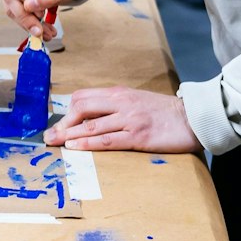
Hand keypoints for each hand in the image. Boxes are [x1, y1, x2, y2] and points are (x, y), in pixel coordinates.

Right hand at [1, 0, 85, 38]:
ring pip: (10, 5)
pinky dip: (27, 20)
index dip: (26, 1)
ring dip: (27, 22)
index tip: (41, 13)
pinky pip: (14, 7)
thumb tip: (30, 7)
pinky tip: (40, 27)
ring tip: (45, 33)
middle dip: (26, 18)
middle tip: (42, 33)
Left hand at [45, 86, 200, 152]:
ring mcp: (129, 119)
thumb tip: (91, 116)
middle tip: (49, 136)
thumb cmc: (163, 112)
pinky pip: (107, 140)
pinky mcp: (137, 136)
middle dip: (62, 122)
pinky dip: (87, 143)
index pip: (83, 97)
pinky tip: (75, 147)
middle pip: (81, 107)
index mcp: (119, 93)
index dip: (66, 110)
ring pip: (90, 125)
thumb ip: (115, 106)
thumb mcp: (136, 101)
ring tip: (54, 142)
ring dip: (68, 134)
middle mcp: (121, 103)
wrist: (192, 118)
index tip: (57, 123)